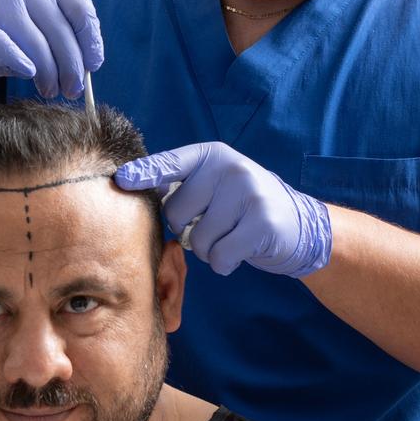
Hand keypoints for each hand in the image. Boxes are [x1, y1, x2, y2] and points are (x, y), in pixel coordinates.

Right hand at [0, 0, 102, 97]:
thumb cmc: (1, 37)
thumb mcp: (36, 34)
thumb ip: (59, 44)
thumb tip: (84, 73)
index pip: (81, 9)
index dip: (91, 42)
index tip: (92, 68)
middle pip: (60, 30)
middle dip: (70, 67)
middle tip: (72, 90)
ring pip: (34, 41)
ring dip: (47, 72)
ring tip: (49, 90)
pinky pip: (2, 43)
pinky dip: (18, 61)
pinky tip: (27, 74)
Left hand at [115, 142, 331, 276]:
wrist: (299, 225)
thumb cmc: (244, 208)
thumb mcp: (217, 185)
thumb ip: (186, 185)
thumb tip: (139, 188)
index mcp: (213, 156)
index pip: (169, 164)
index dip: (143, 174)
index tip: (120, 180)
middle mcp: (230, 169)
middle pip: (177, 213)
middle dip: (187, 229)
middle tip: (214, 226)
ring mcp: (249, 194)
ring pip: (197, 240)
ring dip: (208, 250)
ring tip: (230, 237)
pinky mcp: (262, 223)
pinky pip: (219, 257)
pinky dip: (224, 263)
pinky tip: (240, 252)